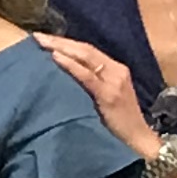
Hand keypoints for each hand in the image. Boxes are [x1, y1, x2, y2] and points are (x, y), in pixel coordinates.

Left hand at [30, 30, 153, 157]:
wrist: (139, 141)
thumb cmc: (119, 125)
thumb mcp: (105, 99)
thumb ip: (90, 86)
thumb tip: (61, 78)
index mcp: (115, 70)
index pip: (87, 50)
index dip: (66, 42)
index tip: (44, 38)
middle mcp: (116, 71)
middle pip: (85, 49)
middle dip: (60, 41)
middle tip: (37, 36)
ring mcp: (114, 81)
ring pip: (85, 56)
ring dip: (61, 48)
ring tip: (42, 42)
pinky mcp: (110, 95)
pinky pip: (87, 76)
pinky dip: (70, 65)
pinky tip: (55, 58)